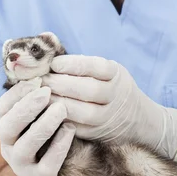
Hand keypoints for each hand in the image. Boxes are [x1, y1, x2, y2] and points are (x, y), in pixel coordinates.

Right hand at [0, 78, 80, 175]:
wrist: (64, 175)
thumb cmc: (52, 136)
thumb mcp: (42, 116)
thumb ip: (39, 97)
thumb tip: (43, 66)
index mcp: (7, 127)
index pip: (3, 108)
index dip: (17, 93)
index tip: (38, 80)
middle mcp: (9, 147)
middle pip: (8, 127)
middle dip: (26, 108)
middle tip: (46, 92)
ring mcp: (23, 166)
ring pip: (25, 147)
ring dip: (42, 126)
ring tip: (61, 109)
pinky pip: (47, 164)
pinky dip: (58, 146)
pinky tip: (70, 129)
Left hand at [42, 56, 176, 160]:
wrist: (136, 119)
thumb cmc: (109, 86)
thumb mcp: (105, 70)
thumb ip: (80, 61)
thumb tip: (46, 41)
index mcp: (116, 74)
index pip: (96, 67)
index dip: (73, 65)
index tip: (54, 63)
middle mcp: (116, 95)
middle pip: (89, 89)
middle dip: (61, 84)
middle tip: (40, 80)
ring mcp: (108, 117)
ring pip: (84, 112)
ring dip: (58, 104)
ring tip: (40, 96)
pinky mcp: (98, 134)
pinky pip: (78, 128)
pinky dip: (60, 120)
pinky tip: (45, 113)